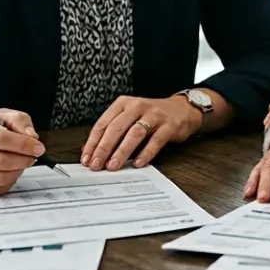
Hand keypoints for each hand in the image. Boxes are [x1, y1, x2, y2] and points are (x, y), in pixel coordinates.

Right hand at [0, 109, 43, 196]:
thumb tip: (32, 136)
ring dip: (19, 171)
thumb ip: (19, 120)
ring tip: (22, 163)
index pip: (1, 139)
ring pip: (1, 177)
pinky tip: (11, 172)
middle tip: (33, 156)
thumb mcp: (0, 116)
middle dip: (24, 159)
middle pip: (2, 161)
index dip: (24, 144)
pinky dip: (10, 181)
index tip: (38, 147)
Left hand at [81, 95, 202, 171]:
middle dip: (104, 148)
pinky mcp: (169, 125)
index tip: (87, 159)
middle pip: (116, 128)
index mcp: (123, 103)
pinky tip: (138, 163)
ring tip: (113, 166)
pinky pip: (156, 140)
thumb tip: (91, 152)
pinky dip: (146, 153)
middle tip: (97, 165)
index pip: (103, 124)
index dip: (93, 143)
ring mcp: (154, 115)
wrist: (182, 109)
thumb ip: (112, 132)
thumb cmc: (152, 116)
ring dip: (122, 152)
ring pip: (134, 134)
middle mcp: (137, 106)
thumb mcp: (130, 118)